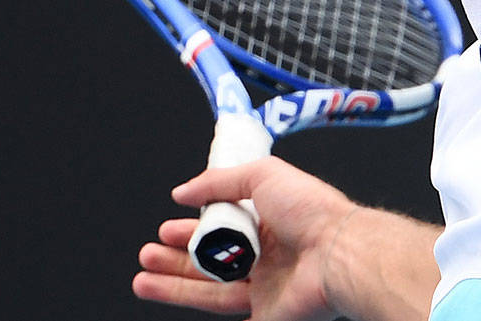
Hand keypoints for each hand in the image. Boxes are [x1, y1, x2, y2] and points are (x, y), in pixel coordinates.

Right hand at [133, 157, 357, 320]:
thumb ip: (220, 181)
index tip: (165, 229)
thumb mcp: (263, 175)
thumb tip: (182, 191)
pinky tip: (173, 308)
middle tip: (148, 254)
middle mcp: (267, 257)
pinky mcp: (267, 315)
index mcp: (269, 223)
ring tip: (142, 279)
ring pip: (212, 292)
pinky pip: (230, 318)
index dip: (191, 229)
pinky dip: (201, 313)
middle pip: (211, 262)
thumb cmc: (310, 211)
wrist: (338, 253)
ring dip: (175, 285)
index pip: (222, 228)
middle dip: (175, 259)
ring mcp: (266, 289)